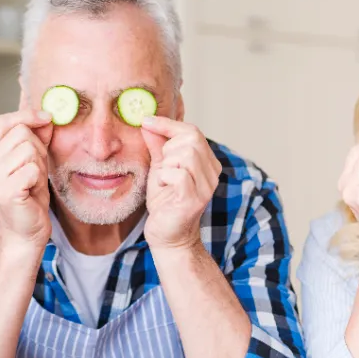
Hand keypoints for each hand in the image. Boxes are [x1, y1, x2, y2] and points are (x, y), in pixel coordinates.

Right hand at [0, 104, 53, 251]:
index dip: (26, 115)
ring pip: (28, 150)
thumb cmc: (31, 196)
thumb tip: (47, 117)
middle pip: (21, 133)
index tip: (47, 118)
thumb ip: (38, 139)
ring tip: (33, 182)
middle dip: (39, 149)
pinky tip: (32, 192)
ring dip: (40, 166)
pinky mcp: (4, 191)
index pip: (2, 122)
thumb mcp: (36, 161)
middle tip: (37, 171)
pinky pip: (32, 170)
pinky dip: (39, 179)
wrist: (27, 231)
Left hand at [140, 116, 221, 250]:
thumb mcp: (159, 168)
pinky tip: (164, 189)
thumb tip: (148, 122)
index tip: (146, 121)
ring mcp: (206, 187)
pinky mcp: (195, 199)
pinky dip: (164, 179)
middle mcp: (212, 173)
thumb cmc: (165, 203)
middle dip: (168, 148)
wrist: (167, 236)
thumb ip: (157, 146)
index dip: (168, 124)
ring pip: (185, 155)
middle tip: (162, 166)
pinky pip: (177, 175)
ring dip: (165, 166)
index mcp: (207, 162)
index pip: (193, 132)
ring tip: (164, 181)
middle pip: (191, 140)